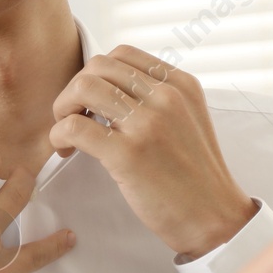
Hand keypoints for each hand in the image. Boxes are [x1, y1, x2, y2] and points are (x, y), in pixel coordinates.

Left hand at [49, 45, 257, 259]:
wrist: (214, 219)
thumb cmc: (196, 177)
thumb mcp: (188, 120)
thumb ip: (158, 99)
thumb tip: (110, 91)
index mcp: (181, 85)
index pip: (122, 54)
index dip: (97, 74)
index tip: (93, 101)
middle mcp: (166, 97)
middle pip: (98, 66)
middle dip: (75, 89)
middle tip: (73, 117)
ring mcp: (148, 124)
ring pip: (83, 87)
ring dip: (63, 109)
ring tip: (68, 135)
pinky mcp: (128, 154)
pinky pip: (74, 127)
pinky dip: (58, 136)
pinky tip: (67, 151)